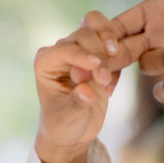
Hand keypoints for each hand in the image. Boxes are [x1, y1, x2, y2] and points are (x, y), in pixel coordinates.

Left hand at [34, 13, 120, 162]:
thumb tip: (87, 92)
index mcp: (46, 61)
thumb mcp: (68, 118)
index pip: (65, 48)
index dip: (81, 55)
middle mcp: (62, 50)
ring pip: (100, 31)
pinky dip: (117, 63)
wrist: (74, 130)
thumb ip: (77, 103)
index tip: (97, 66)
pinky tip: (109, 90)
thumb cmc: (63, 124)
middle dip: (99, 54)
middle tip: (103, 80)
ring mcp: (82, 50)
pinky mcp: (100, 55)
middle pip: (84, 34)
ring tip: (108, 80)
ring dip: (111, 51)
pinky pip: (114, 48)